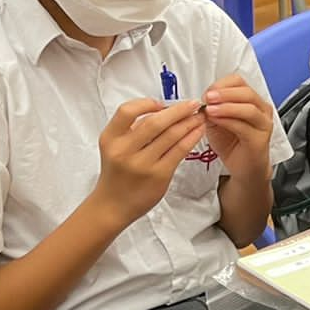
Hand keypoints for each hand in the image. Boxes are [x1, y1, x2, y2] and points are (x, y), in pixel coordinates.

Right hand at [91, 99, 209, 225]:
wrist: (113, 205)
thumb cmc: (118, 173)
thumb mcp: (115, 147)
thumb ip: (133, 129)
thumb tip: (163, 111)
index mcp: (110, 139)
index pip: (126, 111)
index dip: (146, 103)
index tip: (162, 103)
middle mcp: (124, 150)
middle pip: (155, 122)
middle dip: (178, 110)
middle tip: (193, 104)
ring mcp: (142, 163)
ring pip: (171, 135)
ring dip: (189, 122)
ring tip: (199, 116)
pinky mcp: (159, 174)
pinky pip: (180, 150)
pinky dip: (192, 137)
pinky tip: (198, 131)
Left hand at [203, 75, 273, 176]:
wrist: (243, 167)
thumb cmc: (231, 143)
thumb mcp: (216, 121)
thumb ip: (212, 109)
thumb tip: (203, 99)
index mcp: (251, 100)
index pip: (239, 82)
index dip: (222, 85)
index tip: (207, 92)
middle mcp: (261, 110)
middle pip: (247, 92)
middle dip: (224, 93)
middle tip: (208, 97)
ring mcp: (263, 124)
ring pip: (249, 108)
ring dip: (227, 107)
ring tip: (210, 109)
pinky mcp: (260, 139)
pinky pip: (245, 126)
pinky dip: (228, 121)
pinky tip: (216, 121)